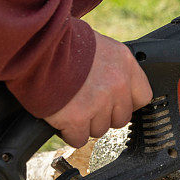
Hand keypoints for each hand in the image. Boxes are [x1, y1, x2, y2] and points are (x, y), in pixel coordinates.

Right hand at [45, 31, 152, 146]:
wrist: (37, 45)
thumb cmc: (62, 41)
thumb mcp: (98, 45)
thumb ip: (110, 66)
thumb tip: (110, 82)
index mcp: (125, 63)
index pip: (143, 96)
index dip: (126, 103)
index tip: (113, 103)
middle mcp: (117, 84)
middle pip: (120, 118)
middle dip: (103, 115)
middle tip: (85, 104)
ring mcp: (99, 103)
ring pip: (99, 130)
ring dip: (84, 123)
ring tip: (69, 106)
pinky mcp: (77, 117)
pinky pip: (79, 138)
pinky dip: (68, 132)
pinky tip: (61, 117)